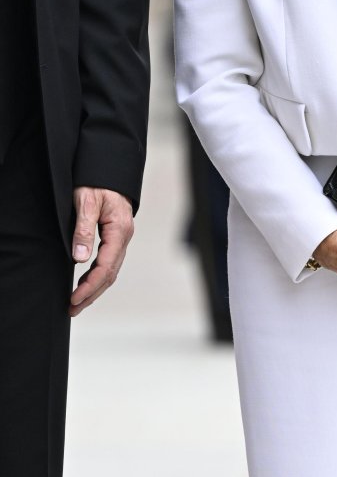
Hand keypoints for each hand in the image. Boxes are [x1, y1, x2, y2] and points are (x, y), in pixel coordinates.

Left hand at [69, 187, 134, 315]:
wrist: (108, 167)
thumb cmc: (97, 181)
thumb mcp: (86, 201)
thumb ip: (84, 230)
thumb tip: (80, 259)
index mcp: (120, 230)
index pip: (106, 266)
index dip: (89, 286)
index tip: (73, 298)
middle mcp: (124, 237)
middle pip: (110, 274)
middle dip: (91, 294)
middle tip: (72, 309)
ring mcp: (122, 237)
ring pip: (111, 271)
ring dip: (95, 288)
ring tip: (77, 302)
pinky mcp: (116, 236)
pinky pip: (109, 262)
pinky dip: (97, 276)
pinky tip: (85, 283)